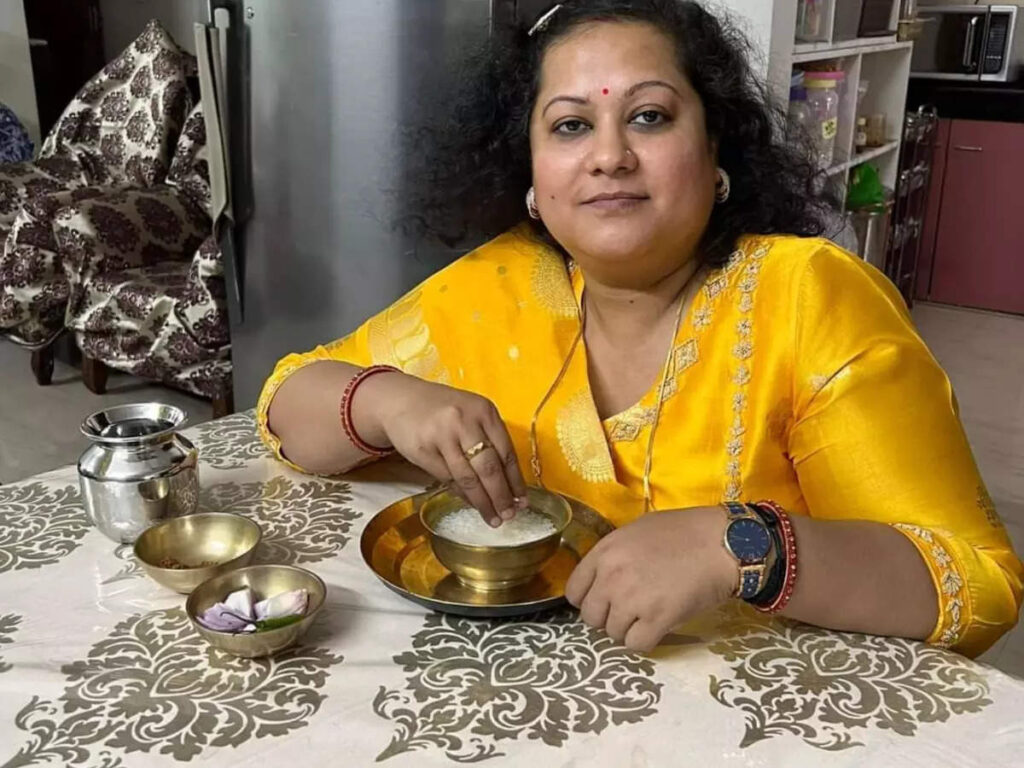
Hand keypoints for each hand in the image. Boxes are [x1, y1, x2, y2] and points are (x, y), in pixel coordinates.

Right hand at [355, 372, 528, 525]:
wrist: (400, 401)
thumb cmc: (443, 411)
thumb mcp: (471, 415)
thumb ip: (490, 440)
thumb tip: (510, 485)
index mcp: (484, 411)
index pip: (506, 452)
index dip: (516, 480)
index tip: (523, 501)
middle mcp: (465, 421)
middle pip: (489, 467)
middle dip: (501, 496)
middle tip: (509, 515)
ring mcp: (442, 436)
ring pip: (468, 478)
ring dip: (483, 502)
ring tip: (493, 518)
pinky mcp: (423, 450)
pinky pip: (448, 479)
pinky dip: (463, 495)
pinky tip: (472, 504)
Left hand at [565, 506, 736, 651]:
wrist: (723, 543)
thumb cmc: (684, 532)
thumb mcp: (638, 531)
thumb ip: (614, 555)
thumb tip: (603, 579)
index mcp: (605, 552)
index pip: (574, 591)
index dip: (589, 599)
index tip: (605, 601)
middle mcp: (612, 576)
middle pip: (591, 617)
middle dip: (608, 617)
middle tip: (630, 610)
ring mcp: (632, 599)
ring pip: (613, 633)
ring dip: (629, 629)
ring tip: (650, 614)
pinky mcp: (657, 619)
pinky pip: (636, 644)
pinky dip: (646, 640)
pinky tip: (659, 625)